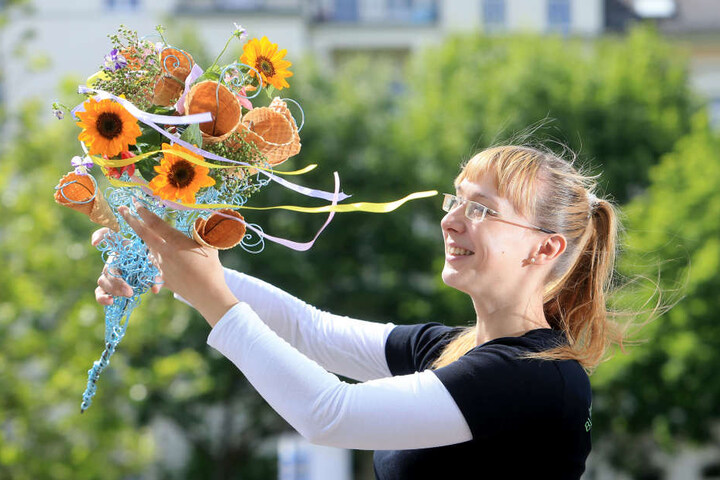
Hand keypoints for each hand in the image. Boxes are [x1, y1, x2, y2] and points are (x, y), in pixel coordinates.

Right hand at [92, 227, 161, 305]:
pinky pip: (100, 292)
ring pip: (103, 280)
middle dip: (117, 281)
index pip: (109, 235)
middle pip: (108, 268)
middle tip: (129, 291)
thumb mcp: (157, 264)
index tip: (95, 243)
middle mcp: (114, 259)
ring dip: (114, 289)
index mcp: (124, 247)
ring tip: (127, 295)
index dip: (100, 236)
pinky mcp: (109, 286)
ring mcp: (109, 273)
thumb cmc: (152, 263)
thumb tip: (155, 289)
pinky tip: (110, 302)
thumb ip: (156, 274)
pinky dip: (102, 297)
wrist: (151, 273)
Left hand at [118, 201, 238, 325]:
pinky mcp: (161, 277)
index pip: (154, 224)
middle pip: (143, 234)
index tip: (135, 202)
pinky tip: (159, 257)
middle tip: (122, 209)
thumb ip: (201, 231)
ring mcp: (160, 266)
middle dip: (131, 220)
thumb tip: (201, 219)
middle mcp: (163, 252)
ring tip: (145, 232)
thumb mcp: (209, 245)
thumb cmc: (211, 267)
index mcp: (175, 241)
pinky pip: (154, 265)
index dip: (143, 212)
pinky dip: (154, 259)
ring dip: (145, 239)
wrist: (207, 294)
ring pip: (148, 249)